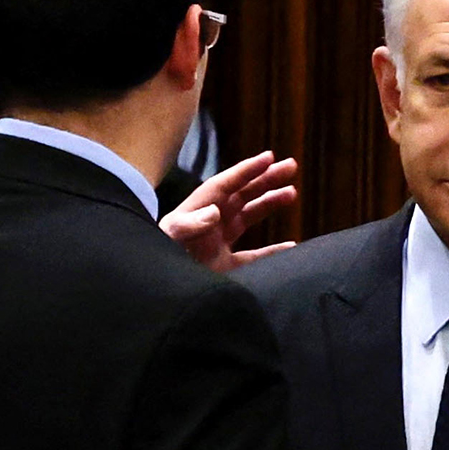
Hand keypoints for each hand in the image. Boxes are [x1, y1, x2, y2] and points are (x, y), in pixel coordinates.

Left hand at [159, 149, 299, 271]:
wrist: (157, 292)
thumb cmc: (156, 261)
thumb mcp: (169, 239)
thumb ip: (188, 225)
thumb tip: (214, 212)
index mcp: (196, 212)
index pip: (224, 185)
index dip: (246, 171)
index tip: (269, 158)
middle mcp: (209, 224)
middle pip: (241, 195)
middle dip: (265, 180)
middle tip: (290, 166)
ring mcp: (217, 245)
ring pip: (248, 218)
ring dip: (269, 204)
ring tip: (291, 192)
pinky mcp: (223, 268)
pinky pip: (254, 257)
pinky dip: (274, 252)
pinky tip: (291, 246)